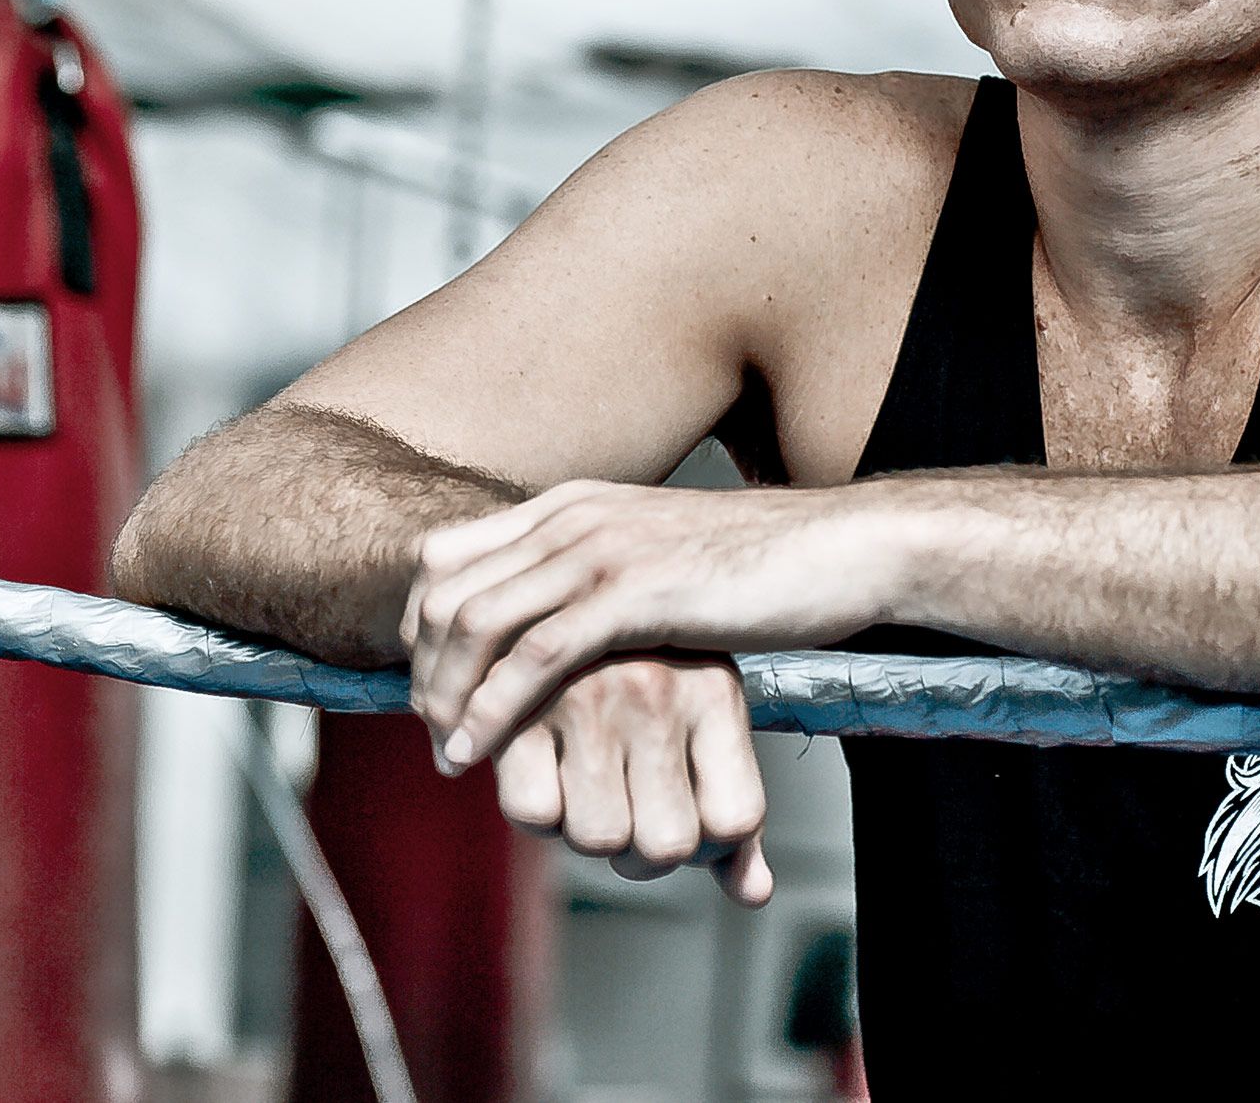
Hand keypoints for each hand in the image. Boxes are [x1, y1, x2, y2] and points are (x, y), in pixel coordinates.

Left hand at [402, 479, 885, 769]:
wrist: (840, 551)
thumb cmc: (760, 568)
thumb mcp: (659, 556)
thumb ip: (604, 574)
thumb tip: (566, 613)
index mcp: (572, 505)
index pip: (448, 554)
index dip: (420, 624)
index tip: (428, 683)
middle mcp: (572, 517)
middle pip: (446, 588)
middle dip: (423, 666)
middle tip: (426, 727)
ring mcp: (601, 551)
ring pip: (478, 621)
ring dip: (446, 695)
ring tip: (446, 752)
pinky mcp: (634, 595)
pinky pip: (534, 658)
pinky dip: (491, 710)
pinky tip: (477, 754)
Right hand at [491, 652, 773, 905]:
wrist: (543, 589)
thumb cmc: (641, 664)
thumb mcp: (702, 711)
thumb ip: (727, 804)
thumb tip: (754, 895)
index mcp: (713, 689)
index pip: (734, 821)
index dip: (710, 843)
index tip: (685, 814)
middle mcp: (654, 692)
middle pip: (666, 845)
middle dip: (644, 851)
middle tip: (629, 809)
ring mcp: (584, 699)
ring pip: (598, 838)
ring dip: (588, 830)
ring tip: (586, 785)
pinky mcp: (516, 710)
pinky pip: (534, 813)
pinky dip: (536, 809)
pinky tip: (543, 770)